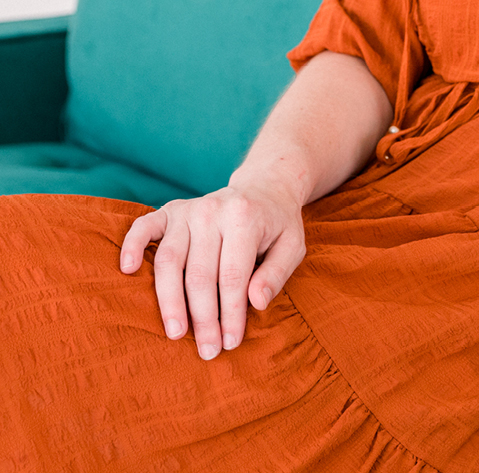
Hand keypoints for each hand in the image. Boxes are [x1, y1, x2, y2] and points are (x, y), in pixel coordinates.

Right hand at [119, 176, 305, 359]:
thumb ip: (277, 273)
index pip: (232, 275)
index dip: (229, 313)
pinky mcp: (170, 211)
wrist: (265, 188)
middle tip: (207, 350)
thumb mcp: (293, 245)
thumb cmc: (278, 225)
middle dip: (203, 318)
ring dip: (169, 302)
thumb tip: (256, 303)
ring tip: (176, 333)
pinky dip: (131, 246)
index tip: (230, 342)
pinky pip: (143, 227)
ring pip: (168, 261)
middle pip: (200, 274)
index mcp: (245, 217)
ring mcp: (189, 209)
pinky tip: (127, 271)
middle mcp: (213, 210)